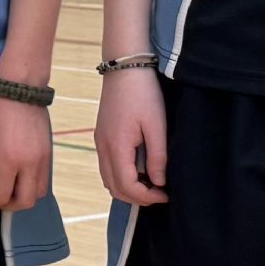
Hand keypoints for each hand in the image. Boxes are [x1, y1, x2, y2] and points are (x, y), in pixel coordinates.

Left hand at [0, 90, 53, 212]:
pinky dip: (31, 186)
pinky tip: (18, 177)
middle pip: (25, 202)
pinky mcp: (49, 153)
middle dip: (8, 207)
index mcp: (9, 161)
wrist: (21, 89)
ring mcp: (43, 160)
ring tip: (8, 190)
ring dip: (22, 198)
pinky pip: (43, 180)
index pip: (1, 196)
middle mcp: (30, 165)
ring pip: (38, 194)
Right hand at [93, 70, 168, 205]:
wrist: (124, 67)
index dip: (147, 197)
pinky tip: (138, 170)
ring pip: (108, 179)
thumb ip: (157, 157)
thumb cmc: (143, 93)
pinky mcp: (101, 136)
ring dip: (127, 188)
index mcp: (117, 146)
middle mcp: (103, 148)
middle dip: (136, 198)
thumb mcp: (157, 125)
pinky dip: (121, 176)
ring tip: (150, 184)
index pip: (127, 186)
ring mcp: (99, 142)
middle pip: (114, 188)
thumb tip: (158, 182)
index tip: (165, 195)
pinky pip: (106, 166)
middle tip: (159, 195)